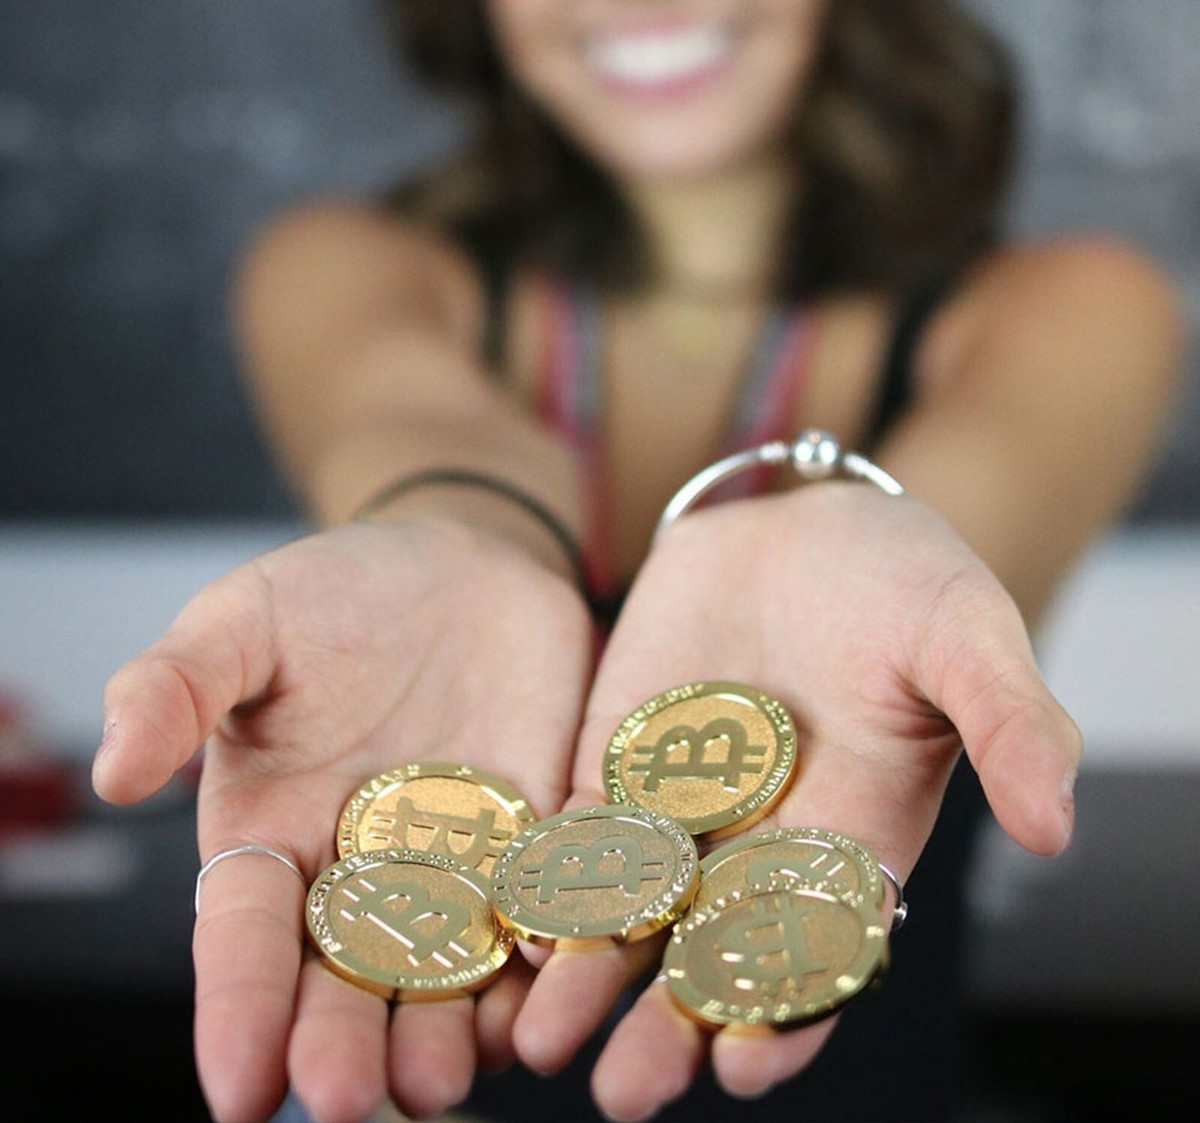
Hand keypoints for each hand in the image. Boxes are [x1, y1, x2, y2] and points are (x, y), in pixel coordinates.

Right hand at [94, 519, 593, 1122]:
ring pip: (450, 970)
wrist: (459, 562)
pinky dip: (550, 955)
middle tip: (355, 1100)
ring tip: (446, 1078)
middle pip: (349, 978)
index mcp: (276, 834)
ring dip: (447, 1031)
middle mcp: (365, 871)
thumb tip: (113, 773)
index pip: (249, 937)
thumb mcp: (245, 621)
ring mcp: (459, 862)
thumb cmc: (335, 593)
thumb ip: (176, 685)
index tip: (239, 1086)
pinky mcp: (540, 834)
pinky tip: (554, 990)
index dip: (240, 1009)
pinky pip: (547, 908)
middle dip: (347, 1044)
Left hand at [507, 483, 1080, 1120]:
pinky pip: (576, 826)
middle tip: (623, 1092)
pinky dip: (545, 873)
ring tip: (535, 1033)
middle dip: (666, 1019)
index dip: (783, 1008)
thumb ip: (1008, 725)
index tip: (742, 1066)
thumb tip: (1057, 828)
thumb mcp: (967, 636)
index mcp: (851, 836)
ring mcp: (682, 800)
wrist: (809, 522)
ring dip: (586, 970)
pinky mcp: (618, 753)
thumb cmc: (905, 581)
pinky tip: (504, 918)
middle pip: (709, 948)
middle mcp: (760, 839)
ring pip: (629, 905)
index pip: (815, 947)